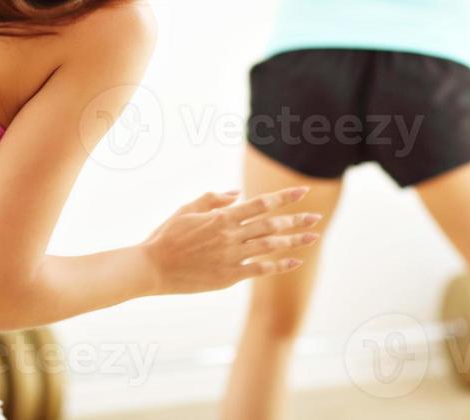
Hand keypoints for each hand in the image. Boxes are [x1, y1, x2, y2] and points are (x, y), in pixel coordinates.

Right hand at [140, 186, 320, 293]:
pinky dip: (279, 265)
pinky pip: (260, 269)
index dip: (284, 198)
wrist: (152, 267)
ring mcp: (231, 256)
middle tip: (316, 216)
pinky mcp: (229, 276)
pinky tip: (294, 262)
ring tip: (314, 237)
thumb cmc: (167, 236)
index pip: (260, 203)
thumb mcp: (187, 209)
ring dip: (294, 241)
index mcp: (221, 217)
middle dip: (297, 220)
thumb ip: (212, 199)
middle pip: (271, 224)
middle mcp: (230, 235)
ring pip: (270, 246)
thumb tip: (236, 194)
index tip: (303, 192)